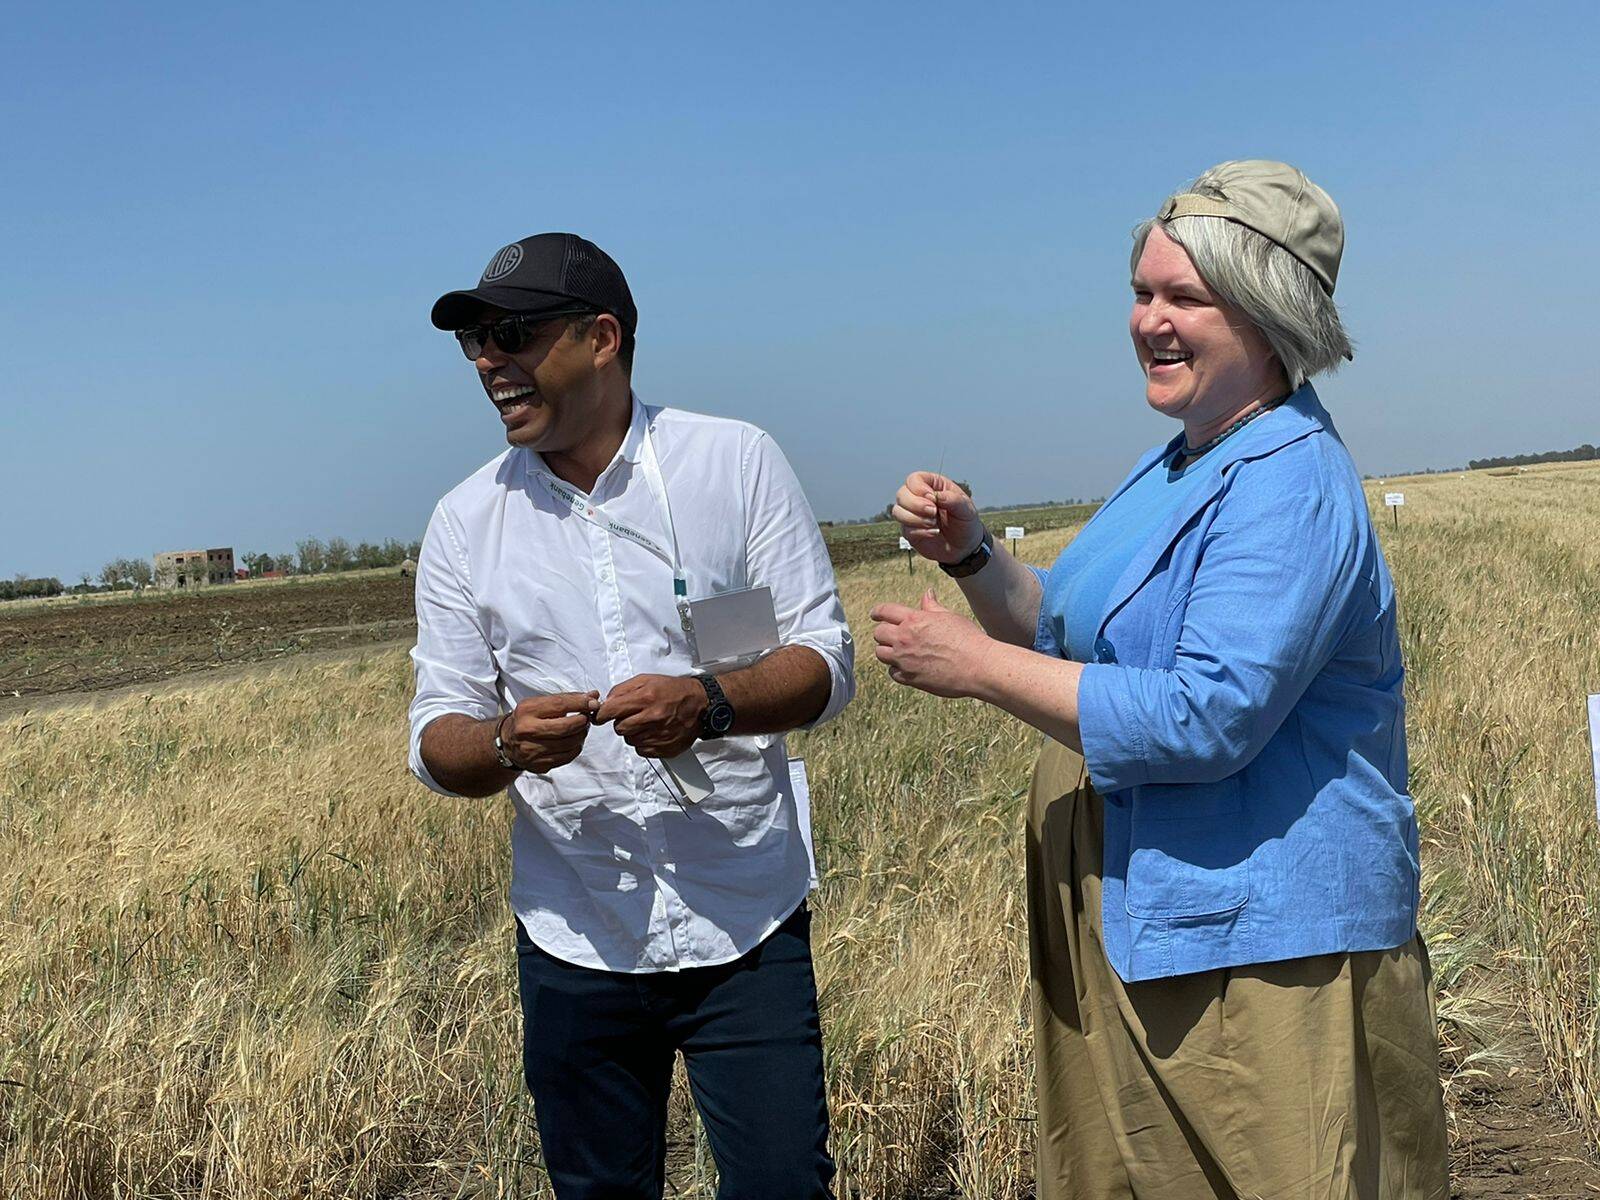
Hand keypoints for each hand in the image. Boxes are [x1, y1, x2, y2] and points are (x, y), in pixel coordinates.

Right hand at [501, 691, 599, 772]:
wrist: (508, 742)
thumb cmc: (529, 719)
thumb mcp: (541, 704)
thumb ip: (567, 699)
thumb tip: (594, 696)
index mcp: (526, 710)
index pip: (559, 705)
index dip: (580, 703)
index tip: (593, 702)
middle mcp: (526, 731)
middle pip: (565, 727)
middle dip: (582, 721)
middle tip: (587, 717)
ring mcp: (531, 750)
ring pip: (569, 744)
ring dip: (581, 735)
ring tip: (582, 729)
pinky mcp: (538, 765)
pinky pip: (567, 757)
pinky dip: (576, 748)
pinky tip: (575, 741)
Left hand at [594, 674, 706, 758]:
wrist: (700, 704)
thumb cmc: (674, 691)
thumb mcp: (647, 680)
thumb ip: (623, 690)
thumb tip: (607, 702)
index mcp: (646, 698)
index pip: (611, 712)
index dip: (601, 715)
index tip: (600, 716)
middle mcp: (652, 718)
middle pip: (619, 728)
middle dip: (622, 722)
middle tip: (633, 716)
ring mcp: (659, 735)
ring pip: (630, 740)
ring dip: (634, 733)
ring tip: (647, 723)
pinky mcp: (665, 748)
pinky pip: (642, 750)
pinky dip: (644, 743)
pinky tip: (653, 732)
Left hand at [870, 590, 989, 698]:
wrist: (978, 666)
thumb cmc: (968, 639)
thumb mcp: (949, 616)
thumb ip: (932, 607)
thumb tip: (927, 594)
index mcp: (914, 620)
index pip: (885, 611)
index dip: (877, 612)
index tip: (874, 614)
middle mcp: (904, 639)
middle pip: (878, 633)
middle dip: (883, 632)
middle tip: (890, 635)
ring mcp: (905, 660)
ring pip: (880, 654)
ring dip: (887, 651)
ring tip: (897, 652)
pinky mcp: (909, 678)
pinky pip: (892, 673)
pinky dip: (897, 670)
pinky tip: (907, 667)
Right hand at [890, 470, 984, 563]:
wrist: (965, 547)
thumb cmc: (965, 522)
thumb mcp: (966, 509)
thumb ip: (953, 500)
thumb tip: (936, 496)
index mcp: (932, 486)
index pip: (914, 479)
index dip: (919, 488)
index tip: (933, 499)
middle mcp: (918, 498)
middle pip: (901, 494)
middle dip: (915, 504)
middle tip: (933, 512)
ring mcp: (912, 515)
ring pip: (898, 511)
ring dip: (915, 518)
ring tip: (934, 524)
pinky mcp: (910, 531)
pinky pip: (905, 529)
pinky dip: (920, 531)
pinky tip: (934, 533)